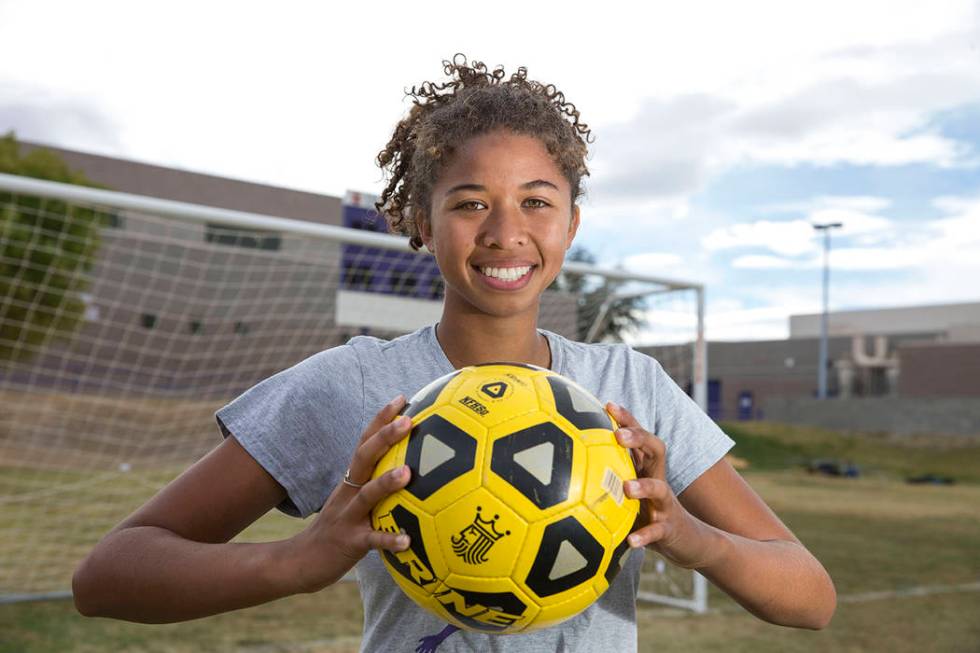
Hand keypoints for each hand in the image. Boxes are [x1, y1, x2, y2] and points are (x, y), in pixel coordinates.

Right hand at [291, 395, 413, 591]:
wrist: (301, 561)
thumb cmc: (338, 528)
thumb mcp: (354, 501)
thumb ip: (377, 485)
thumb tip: (412, 470)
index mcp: (351, 480)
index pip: (366, 442)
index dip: (381, 419)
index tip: (402, 398)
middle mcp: (348, 492)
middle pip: (364, 458)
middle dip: (385, 437)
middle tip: (408, 420)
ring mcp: (347, 516)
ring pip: (366, 495)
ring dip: (386, 483)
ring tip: (407, 473)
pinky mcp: (349, 543)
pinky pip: (371, 541)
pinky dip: (388, 540)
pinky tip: (407, 541)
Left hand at [606, 402, 715, 569]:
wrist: (686, 541)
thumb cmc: (647, 511)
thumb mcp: (629, 492)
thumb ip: (606, 476)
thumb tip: (565, 466)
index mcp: (645, 468)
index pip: (639, 436)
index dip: (627, 419)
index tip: (608, 405)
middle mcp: (657, 480)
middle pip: (656, 450)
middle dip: (639, 438)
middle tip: (619, 436)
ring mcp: (665, 504)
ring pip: (660, 489)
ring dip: (644, 487)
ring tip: (627, 488)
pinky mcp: (668, 528)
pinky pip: (657, 531)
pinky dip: (645, 535)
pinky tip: (631, 541)